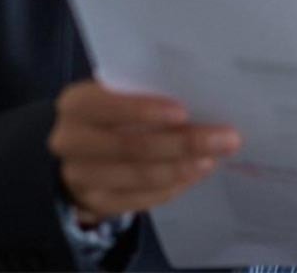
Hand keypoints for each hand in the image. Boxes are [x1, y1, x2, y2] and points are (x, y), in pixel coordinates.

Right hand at [48, 80, 240, 221]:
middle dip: (184, 143)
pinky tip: (195, 174)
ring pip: (139, 176)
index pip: (108, 106)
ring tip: (214, 158)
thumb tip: (201, 99)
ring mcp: (80, 177)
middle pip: (131, 146)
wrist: (82, 150)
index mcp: (77, 104)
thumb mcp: (120, 94)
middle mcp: (70, 141)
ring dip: (183, 168)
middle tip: (226, 138)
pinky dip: (172, 186)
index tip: (184, 112)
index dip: (144, 110)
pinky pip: (140, 199)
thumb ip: (148, 93)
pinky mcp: (95, 203)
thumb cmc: (114, 110)